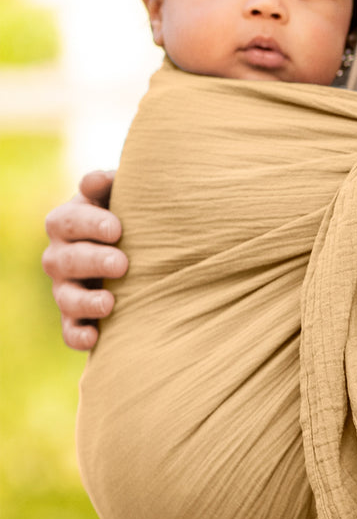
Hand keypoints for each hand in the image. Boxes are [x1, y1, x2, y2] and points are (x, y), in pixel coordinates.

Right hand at [42, 170, 127, 350]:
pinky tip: (95, 338)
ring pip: (65, 297)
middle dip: (92, 262)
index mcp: (68, 221)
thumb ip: (107, 184)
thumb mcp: (119, 192)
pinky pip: (69, 329)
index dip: (89, 225)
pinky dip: (78, 335)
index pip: (67, 221)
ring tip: (110, 303)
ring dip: (85, 302)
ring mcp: (65, 287)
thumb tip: (95, 180)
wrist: (135, 240)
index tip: (117, 229)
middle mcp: (60, 254)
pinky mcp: (75, 315)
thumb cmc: (129, 208)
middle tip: (122, 264)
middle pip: (65, 260)